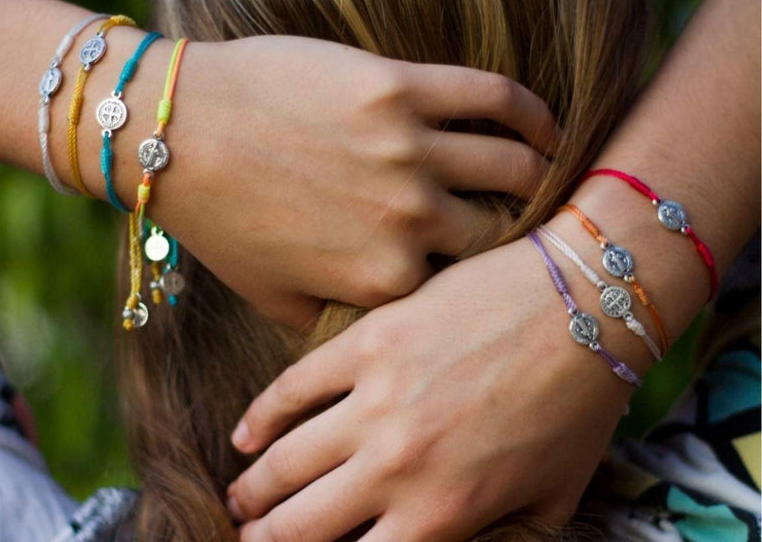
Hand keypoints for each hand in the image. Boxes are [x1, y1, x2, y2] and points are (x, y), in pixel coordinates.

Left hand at [154, 36, 557, 326]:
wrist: (175, 131)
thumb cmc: (220, 216)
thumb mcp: (272, 296)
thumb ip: (335, 321)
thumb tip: (376, 336)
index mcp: (383, 277)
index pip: (465, 287)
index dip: (489, 281)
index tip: (504, 275)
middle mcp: (408, 219)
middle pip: (502, 231)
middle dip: (525, 232)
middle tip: (537, 227)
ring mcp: (408, 149)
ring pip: (514, 164)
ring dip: (543, 173)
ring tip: (550, 175)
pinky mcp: (400, 86)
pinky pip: (492, 95)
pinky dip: (531, 111)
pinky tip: (546, 124)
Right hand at [226, 236, 634, 540]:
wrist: (580, 304)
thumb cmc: (575, 403)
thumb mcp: (551, 500)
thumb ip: (495, 539)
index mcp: (444, 512)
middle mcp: (399, 464)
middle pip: (304, 524)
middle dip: (267, 538)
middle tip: (250, 535)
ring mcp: (377, 398)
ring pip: (289, 459)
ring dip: (255, 487)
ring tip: (242, 497)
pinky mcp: (369, 340)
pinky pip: (296, 384)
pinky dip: (263, 413)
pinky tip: (246, 430)